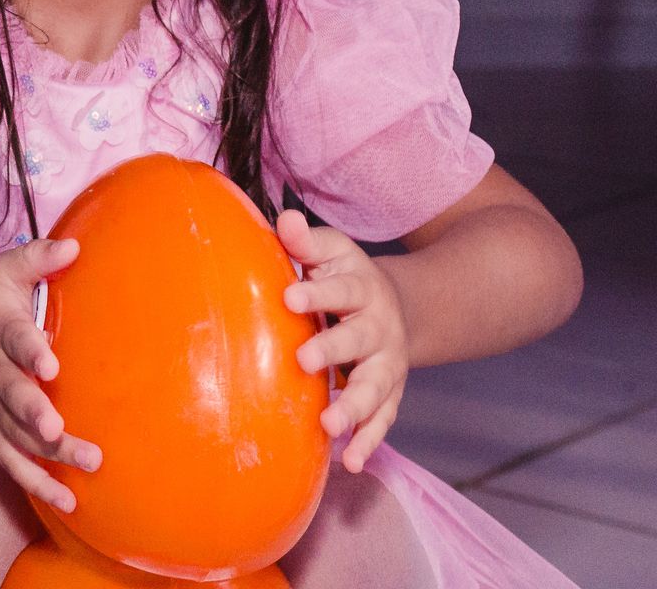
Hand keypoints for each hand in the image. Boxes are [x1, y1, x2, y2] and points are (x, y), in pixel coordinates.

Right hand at [0, 238, 100, 511]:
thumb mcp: (6, 271)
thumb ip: (39, 258)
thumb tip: (76, 246)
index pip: (15, 340)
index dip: (31, 351)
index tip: (50, 364)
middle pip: (12, 395)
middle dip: (34, 413)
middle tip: (58, 429)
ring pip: (16, 434)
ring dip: (48, 454)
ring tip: (88, 464)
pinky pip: (13, 462)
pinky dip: (38, 483)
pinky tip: (69, 502)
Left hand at [277, 209, 410, 471]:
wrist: (397, 307)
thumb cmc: (344, 276)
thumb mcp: (332, 252)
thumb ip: (306, 241)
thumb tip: (284, 219)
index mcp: (363, 287)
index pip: (340, 289)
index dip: (317, 292)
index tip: (288, 298)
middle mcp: (380, 327)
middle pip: (359, 340)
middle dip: (333, 350)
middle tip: (302, 360)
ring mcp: (388, 364)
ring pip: (375, 387)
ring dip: (354, 407)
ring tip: (328, 424)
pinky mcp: (390, 394)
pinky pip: (383, 420)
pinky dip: (369, 441)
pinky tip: (350, 461)